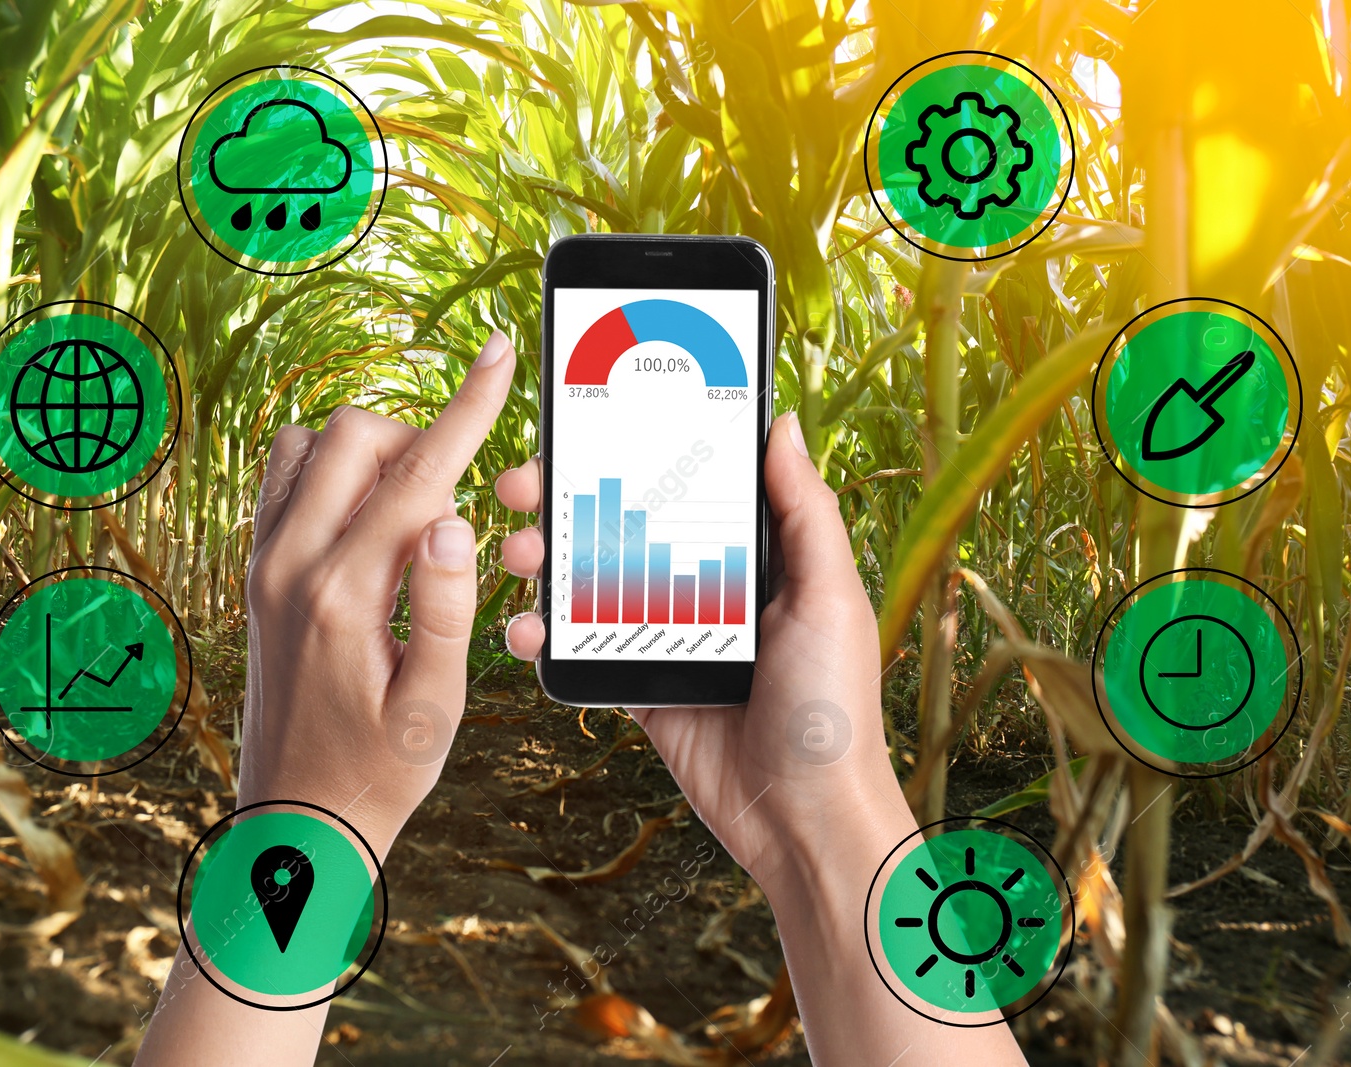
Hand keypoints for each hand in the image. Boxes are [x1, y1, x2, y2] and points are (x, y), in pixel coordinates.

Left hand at [238, 330, 515, 855]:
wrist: (293, 821)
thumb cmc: (376, 772)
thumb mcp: (433, 709)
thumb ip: (445, 611)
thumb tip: (454, 522)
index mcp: (342, 596)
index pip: (416, 476)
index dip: (467, 408)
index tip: (497, 352)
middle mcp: (288, 564)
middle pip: (355, 436)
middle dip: (420, 444)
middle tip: (452, 516)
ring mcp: (261, 563)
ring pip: (311, 444)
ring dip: (370, 455)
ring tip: (408, 522)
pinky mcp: (253, 570)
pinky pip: (283, 476)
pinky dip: (330, 472)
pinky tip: (366, 525)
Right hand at [495, 411, 913, 886]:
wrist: (803, 820)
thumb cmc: (833, 707)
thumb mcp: (830, 596)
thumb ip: (805, 512)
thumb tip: (783, 424)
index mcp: (757, 557)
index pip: (690, 487)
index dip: (641, 452)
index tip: (593, 419)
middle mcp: (708, 587)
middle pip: (626, 526)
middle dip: (569, 500)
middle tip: (524, 484)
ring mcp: (668, 636)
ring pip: (592, 582)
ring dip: (545, 561)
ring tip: (516, 554)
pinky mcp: (639, 686)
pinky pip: (581, 650)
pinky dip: (544, 635)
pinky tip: (523, 628)